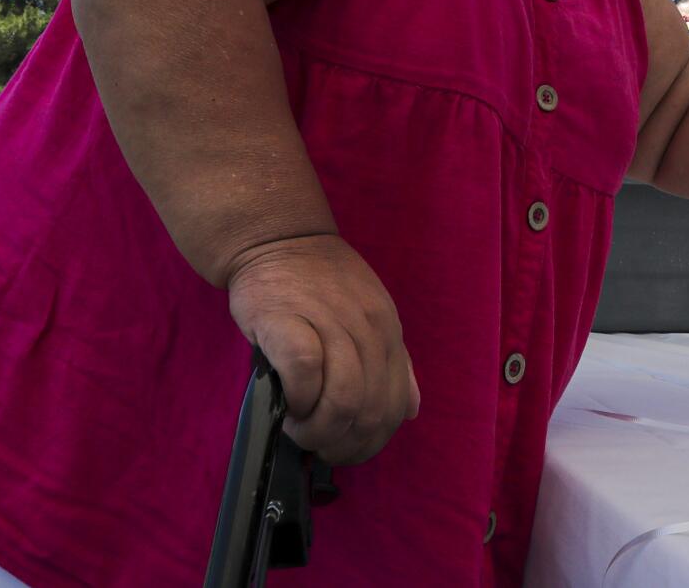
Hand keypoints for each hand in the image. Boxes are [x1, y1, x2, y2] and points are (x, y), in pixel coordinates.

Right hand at [226, 234, 419, 464]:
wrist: (279, 237)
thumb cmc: (319, 281)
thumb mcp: (371, 315)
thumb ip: (391, 363)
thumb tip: (410, 410)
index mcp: (389, 333)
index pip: (395, 405)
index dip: (369, 442)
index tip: (344, 451)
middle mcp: (368, 329)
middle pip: (370, 409)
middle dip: (342, 443)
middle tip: (316, 445)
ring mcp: (331, 322)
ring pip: (342, 398)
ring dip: (317, 428)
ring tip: (298, 428)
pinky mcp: (288, 319)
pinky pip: (304, 370)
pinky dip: (297, 398)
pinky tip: (286, 402)